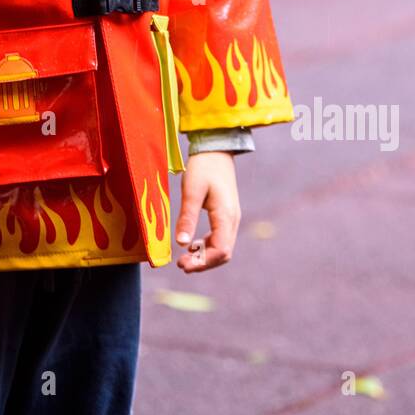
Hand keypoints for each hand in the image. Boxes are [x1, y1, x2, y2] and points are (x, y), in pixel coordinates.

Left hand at [175, 151, 240, 274]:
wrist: (216, 149)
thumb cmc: (203, 167)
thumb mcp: (191, 191)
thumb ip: (187, 217)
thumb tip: (181, 243)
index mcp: (226, 216)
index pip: (221, 250)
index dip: (203, 262)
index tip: (183, 264)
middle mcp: (232, 220)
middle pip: (223, 253)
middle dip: (203, 263)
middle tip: (181, 265)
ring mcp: (231, 218)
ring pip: (222, 248)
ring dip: (205, 256)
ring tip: (184, 258)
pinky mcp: (226, 215)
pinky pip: (220, 238)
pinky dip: (207, 246)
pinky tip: (192, 245)